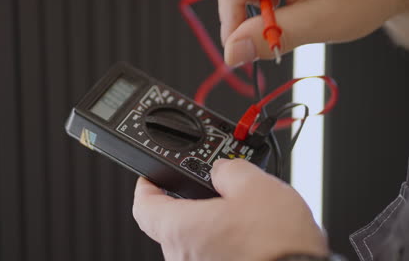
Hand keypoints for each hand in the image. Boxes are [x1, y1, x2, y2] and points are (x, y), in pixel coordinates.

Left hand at [133, 159, 328, 260]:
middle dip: (189, 201)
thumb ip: (229, 169)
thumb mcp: (255, 186)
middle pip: (171, 221)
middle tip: (210, 187)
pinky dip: (223, 240)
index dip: (146, 186)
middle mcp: (182, 256)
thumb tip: (223, 168)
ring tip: (239, 210)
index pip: (143, 205)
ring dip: (210, 221)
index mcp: (181, 229)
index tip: (151, 177)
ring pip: (194, 238)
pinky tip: (248, 232)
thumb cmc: (277, 245)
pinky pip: (211, 254)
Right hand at [219, 0, 408, 65]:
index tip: (238, 48)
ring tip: (286, 23)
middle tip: (260, 42)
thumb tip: (234, 52)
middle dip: (243, 20)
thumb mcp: (321, 21)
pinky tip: (286, 14)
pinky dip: (266, 11)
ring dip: (255, 16)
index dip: (230, 18)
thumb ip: (276, 36)